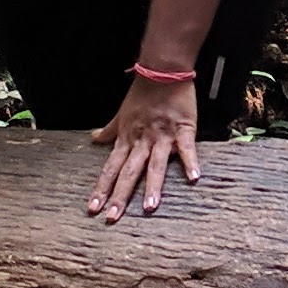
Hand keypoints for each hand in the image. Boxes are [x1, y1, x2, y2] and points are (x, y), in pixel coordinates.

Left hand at [89, 77, 203, 222]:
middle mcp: (142, 142)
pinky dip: (190, 162)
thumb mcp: (121, 114)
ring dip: (152, 186)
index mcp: (127, 139)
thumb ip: (109, 130)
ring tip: (149, 207)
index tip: (93, 208)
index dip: (102, 188)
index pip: (110, 168)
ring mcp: (162, 136)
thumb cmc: (143, 93)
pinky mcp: (182, 129)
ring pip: (155, 165)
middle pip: (129, 172)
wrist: (163, 70)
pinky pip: (186, 148)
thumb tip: (93, 139)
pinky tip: (194, 178)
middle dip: (120, 196)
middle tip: (113, 217)